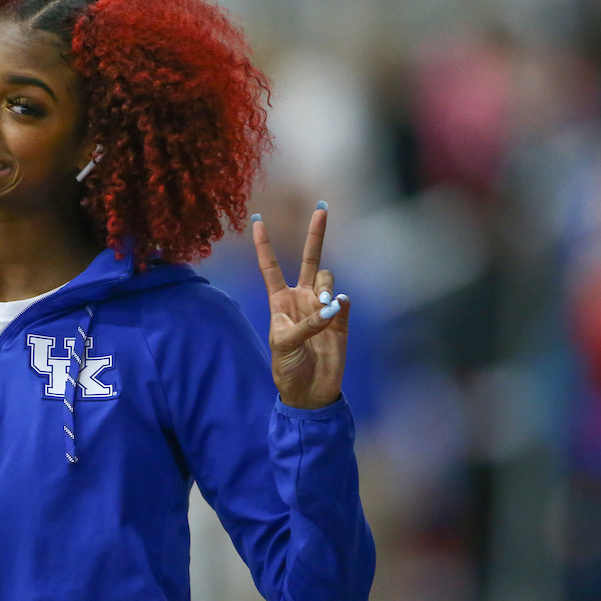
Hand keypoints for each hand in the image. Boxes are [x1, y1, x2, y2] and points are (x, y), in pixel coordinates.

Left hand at [251, 202, 348, 410]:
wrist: (310, 391)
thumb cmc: (287, 368)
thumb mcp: (284, 344)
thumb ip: (305, 324)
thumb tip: (331, 306)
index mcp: (279, 301)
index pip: (270, 267)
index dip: (264, 244)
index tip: (257, 219)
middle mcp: (301, 298)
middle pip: (310, 259)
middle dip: (316, 235)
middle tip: (322, 209)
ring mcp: (322, 306)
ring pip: (327, 278)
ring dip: (326, 288)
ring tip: (323, 309)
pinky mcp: (341, 318)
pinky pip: (343, 299)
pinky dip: (340, 303)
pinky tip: (336, 312)